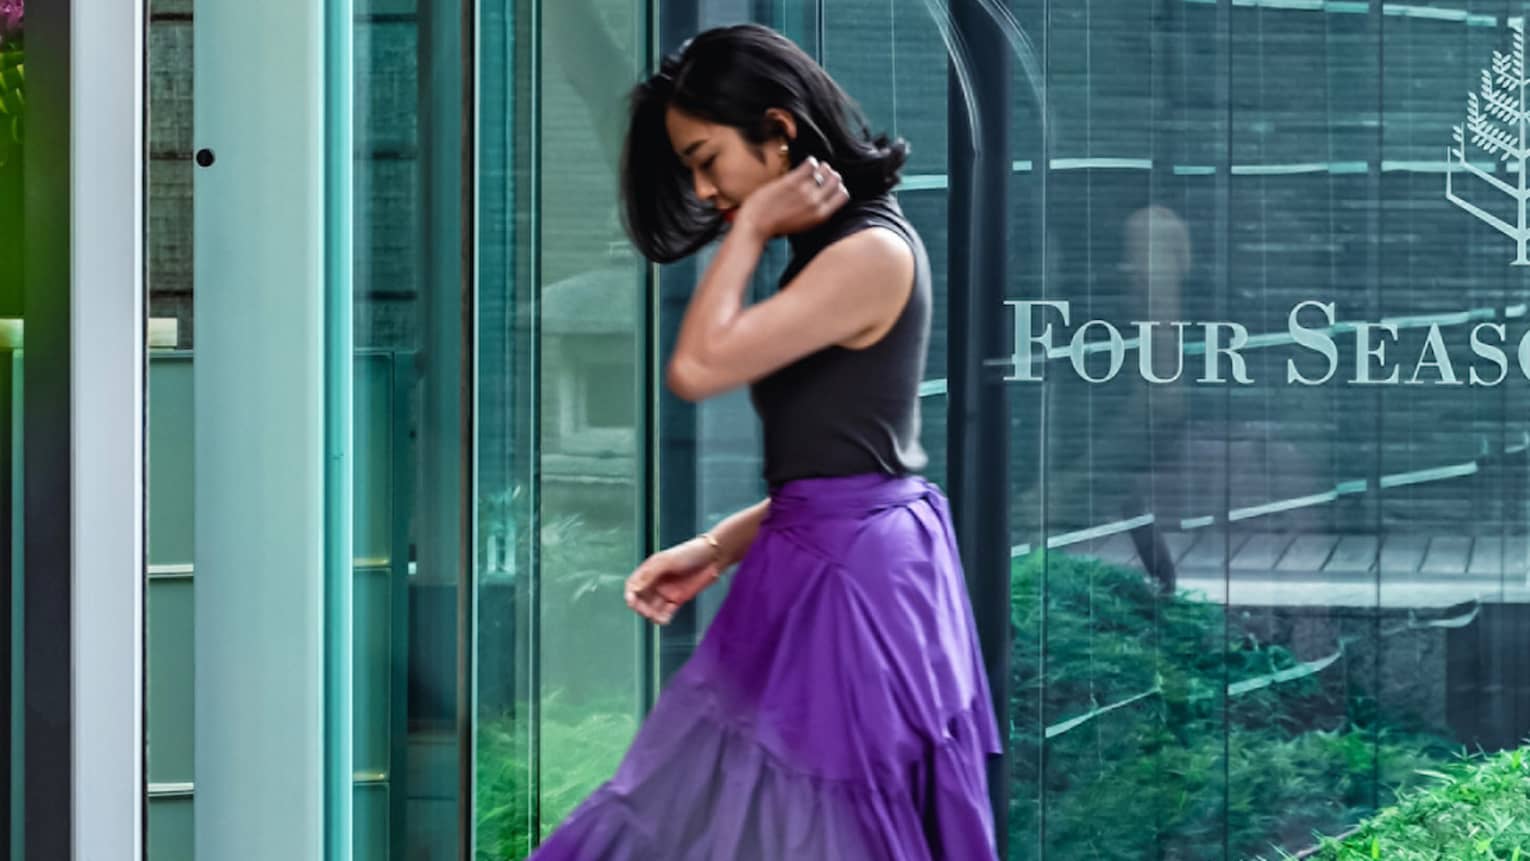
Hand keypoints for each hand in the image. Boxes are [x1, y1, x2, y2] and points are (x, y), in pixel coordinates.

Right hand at [624, 538, 722, 624]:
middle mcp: (655, 582)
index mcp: (649, 570)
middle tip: (648, 612)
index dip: (630, 594)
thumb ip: (650, 575)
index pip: (633, 585)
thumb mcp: (667, 561)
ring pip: (652, 608)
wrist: (712, 558)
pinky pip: (666, 612)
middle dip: (641, 607)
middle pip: (641, 599)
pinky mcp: (677, 600)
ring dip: (652, 615)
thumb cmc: (689, 554)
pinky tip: (666, 619)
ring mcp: (666, 592)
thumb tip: (634, 589)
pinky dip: (663, 617)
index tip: (632, 603)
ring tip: (659, 618)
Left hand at [735, 157, 849, 238]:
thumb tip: (823, 198)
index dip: (838, 187)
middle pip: (836, 180)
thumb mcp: (804, 225)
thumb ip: (816, 212)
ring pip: (825, 169)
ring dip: (821, 166)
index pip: (843, 195)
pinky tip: (806, 164)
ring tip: (814, 168)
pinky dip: (810, 161)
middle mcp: (816, 202)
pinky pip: (810, 163)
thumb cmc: (777, 227)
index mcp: (821, 216)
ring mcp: (805, 190)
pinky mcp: (793, 181)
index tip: (830, 185)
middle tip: (823, 174)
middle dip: (831, 174)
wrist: (756, 225)